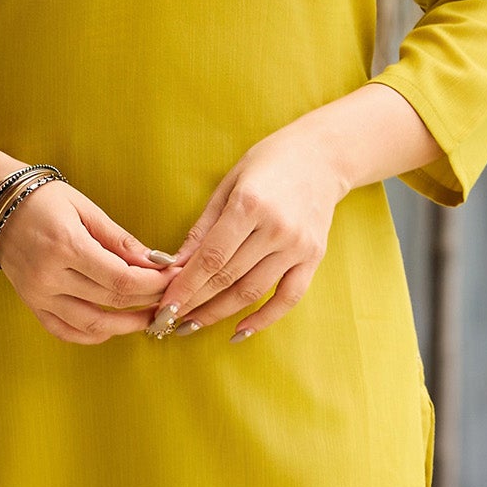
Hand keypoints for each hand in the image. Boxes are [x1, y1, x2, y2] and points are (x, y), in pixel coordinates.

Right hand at [0, 180, 174, 343]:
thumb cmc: (43, 199)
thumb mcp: (86, 209)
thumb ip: (121, 240)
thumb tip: (158, 263)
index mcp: (66, 246)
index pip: (122, 278)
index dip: (154, 283)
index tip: (174, 278)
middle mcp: (49, 276)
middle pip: (111, 301)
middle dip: (148, 301)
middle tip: (171, 296)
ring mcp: (37, 294)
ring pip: (91, 325)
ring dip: (126, 326)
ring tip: (150, 318)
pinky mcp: (31, 304)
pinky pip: (65, 331)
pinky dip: (92, 336)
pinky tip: (113, 328)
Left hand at [152, 115, 350, 341]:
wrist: (323, 155)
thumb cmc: (268, 164)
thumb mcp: (228, 185)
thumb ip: (202, 228)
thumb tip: (173, 265)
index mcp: (250, 205)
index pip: (211, 257)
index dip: (185, 286)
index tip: (163, 305)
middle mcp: (276, 228)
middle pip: (228, 278)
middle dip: (194, 303)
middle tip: (169, 320)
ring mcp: (298, 246)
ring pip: (253, 291)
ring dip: (220, 313)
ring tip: (193, 325)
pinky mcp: (314, 257)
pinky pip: (288, 297)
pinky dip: (264, 319)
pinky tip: (239, 331)